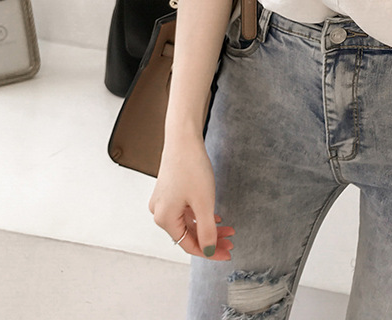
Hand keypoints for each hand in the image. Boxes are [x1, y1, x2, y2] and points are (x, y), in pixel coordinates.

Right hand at [148, 135, 234, 259]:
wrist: (183, 138)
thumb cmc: (191, 167)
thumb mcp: (203, 203)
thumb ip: (207, 230)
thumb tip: (210, 250)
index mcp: (164, 219)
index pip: (189, 245)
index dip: (210, 252)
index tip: (228, 253)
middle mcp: (159, 212)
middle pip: (188, 234)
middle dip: (211, 239)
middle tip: (231, 241)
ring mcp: (163, 201)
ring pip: (188, 222)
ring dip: (208, 227)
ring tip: (229, 228)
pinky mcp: (169, 191)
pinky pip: (186, 211)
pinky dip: (200, 215)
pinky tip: (215, 216)